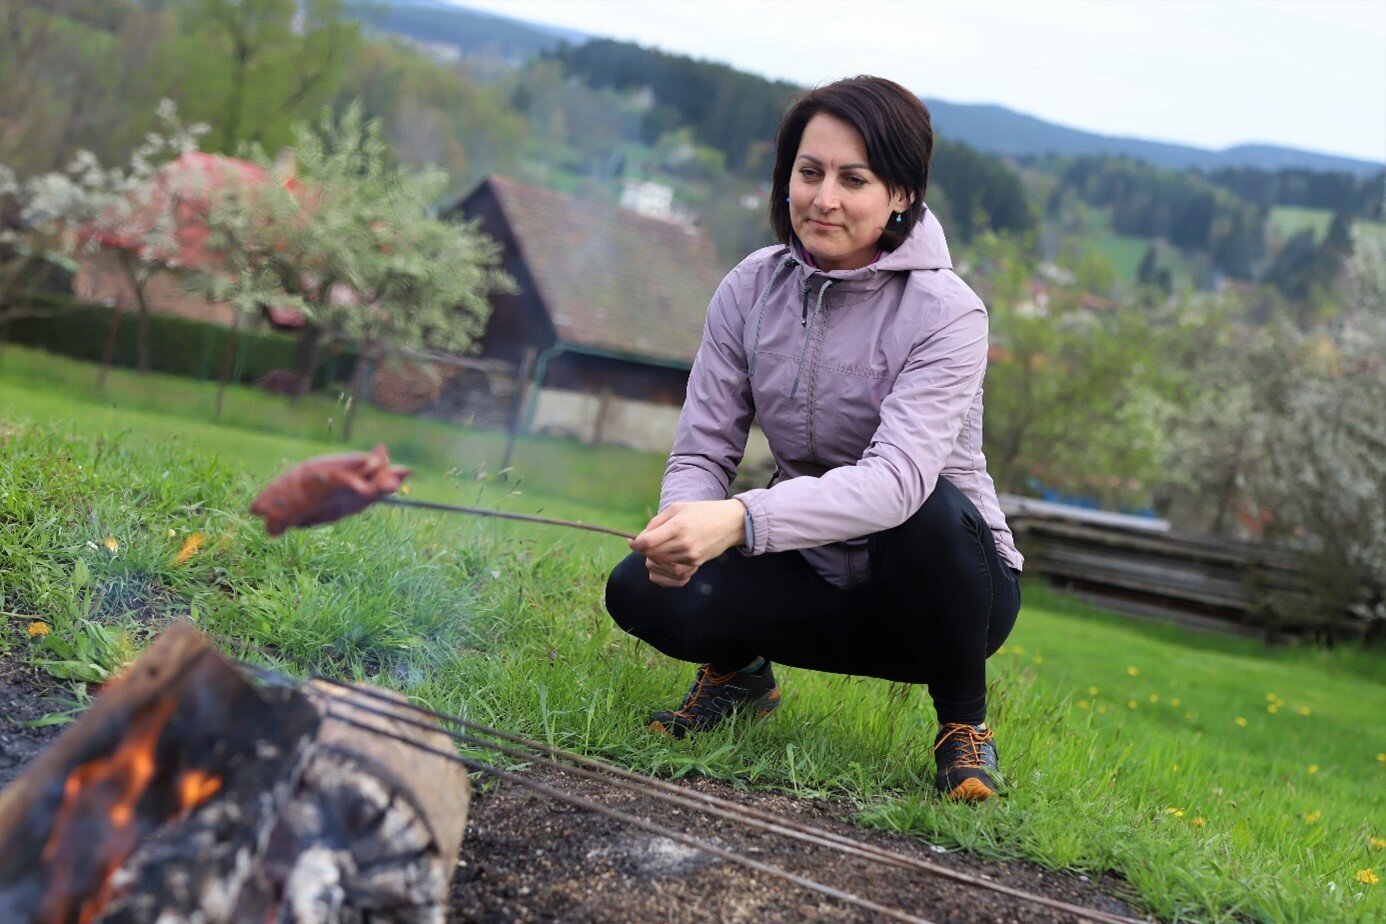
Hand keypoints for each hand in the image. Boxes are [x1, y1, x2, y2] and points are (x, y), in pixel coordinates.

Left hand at [630, 499, 746, 587]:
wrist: (731, 523)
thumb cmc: (703, 512)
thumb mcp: (677, 508)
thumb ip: (656, 522)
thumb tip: (639, 538)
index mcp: (678, 527)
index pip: (647, 543)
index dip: (635, 543)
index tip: (632, 541)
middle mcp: (684, 544)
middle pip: (651, 555)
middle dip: (644, 550)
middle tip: (647, 542)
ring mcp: (691, 557)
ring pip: (660, 566)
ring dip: (654, 559)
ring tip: (659, 549)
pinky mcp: (696, 564)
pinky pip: (673, 575)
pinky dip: (665, 571)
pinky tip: (666, 562)